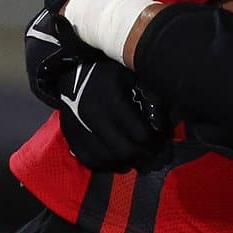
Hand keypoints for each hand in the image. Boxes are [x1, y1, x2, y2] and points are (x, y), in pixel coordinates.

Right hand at [25, 4, 171, 171]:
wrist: (70, 68)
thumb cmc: (107, 70)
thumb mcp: (131, 76)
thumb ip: (149, 96)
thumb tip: (163, 122)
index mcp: (112, 100)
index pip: (140, 133)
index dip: (155, 141)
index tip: (160, 141)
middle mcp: (94, 116)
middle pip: (124, 150)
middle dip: (142, 155)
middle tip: (152, 154)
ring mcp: (79, 127)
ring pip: (107, 158)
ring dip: (125, 163)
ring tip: (136, 159)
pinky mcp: (69, 133)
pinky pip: (88, 158)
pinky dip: (104, 165)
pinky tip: (116, 162)